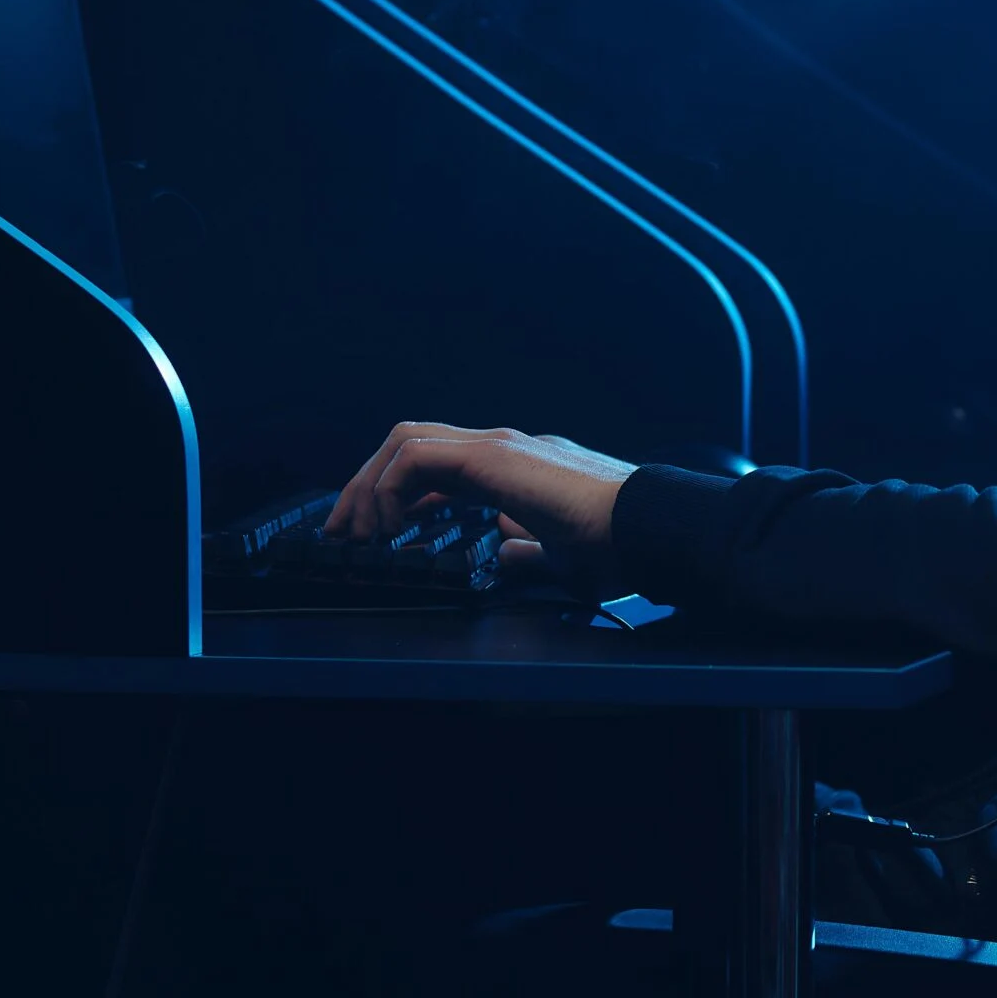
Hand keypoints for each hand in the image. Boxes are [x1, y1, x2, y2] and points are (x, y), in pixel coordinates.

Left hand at [323, 424, 636, 592]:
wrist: (651, 528)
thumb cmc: (621, 545)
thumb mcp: (563, 557)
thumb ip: (532, 550)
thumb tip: (509, 550)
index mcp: (517, 469)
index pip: (437, 464)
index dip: (396, 495)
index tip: (375, 534)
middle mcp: (504, 448)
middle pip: (410, 444)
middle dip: (366, 485)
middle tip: (345, 532)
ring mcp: (500, 446)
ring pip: (406, 440)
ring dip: (371, 485)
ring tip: (361, 532)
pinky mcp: (496, 457)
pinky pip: (419, 455)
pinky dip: (391, 486)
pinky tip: (391, 525)